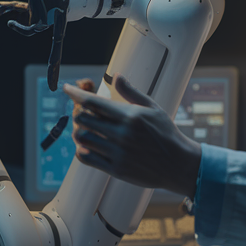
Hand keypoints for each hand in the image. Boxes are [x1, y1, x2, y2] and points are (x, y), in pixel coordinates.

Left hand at [62, 75, 202, 197]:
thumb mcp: (153, 108)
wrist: (178, 164)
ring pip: (82, 138)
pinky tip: (89, 146)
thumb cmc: (166, 133)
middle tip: (83, 113)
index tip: (67, 89)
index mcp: (130, 116)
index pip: (94, 102)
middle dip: (79, 113)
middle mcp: (122, 134)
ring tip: (86, 129)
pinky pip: (86, 158)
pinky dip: (82, 150)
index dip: (76, 94)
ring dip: (79, 131)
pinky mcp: (116, 169)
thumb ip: (131, 93)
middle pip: (83, 119)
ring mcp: (118, 153)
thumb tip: (116, 76)